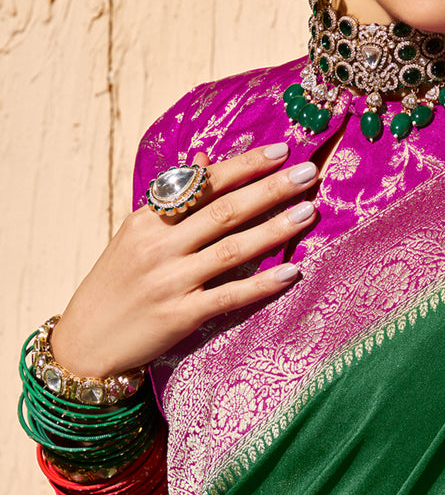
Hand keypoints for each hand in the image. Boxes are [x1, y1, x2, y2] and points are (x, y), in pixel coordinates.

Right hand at [51, 143, 316, 375]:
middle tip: (308, 172)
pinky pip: (230, 295)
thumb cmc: (117, 283)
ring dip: (274, 229)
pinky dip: (262, 284)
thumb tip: (204, 157)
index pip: (203, 184)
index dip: (244, 166)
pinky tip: (292, 271)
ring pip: (232, 249)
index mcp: (147, 219)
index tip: (280, 150)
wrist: (84, 343)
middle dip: (270, 189)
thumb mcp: (137, 234)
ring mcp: (170, 281)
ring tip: (309, 211)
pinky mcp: (180, 316)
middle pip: (224, 210)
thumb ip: (173, 199)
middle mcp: (159, 245)